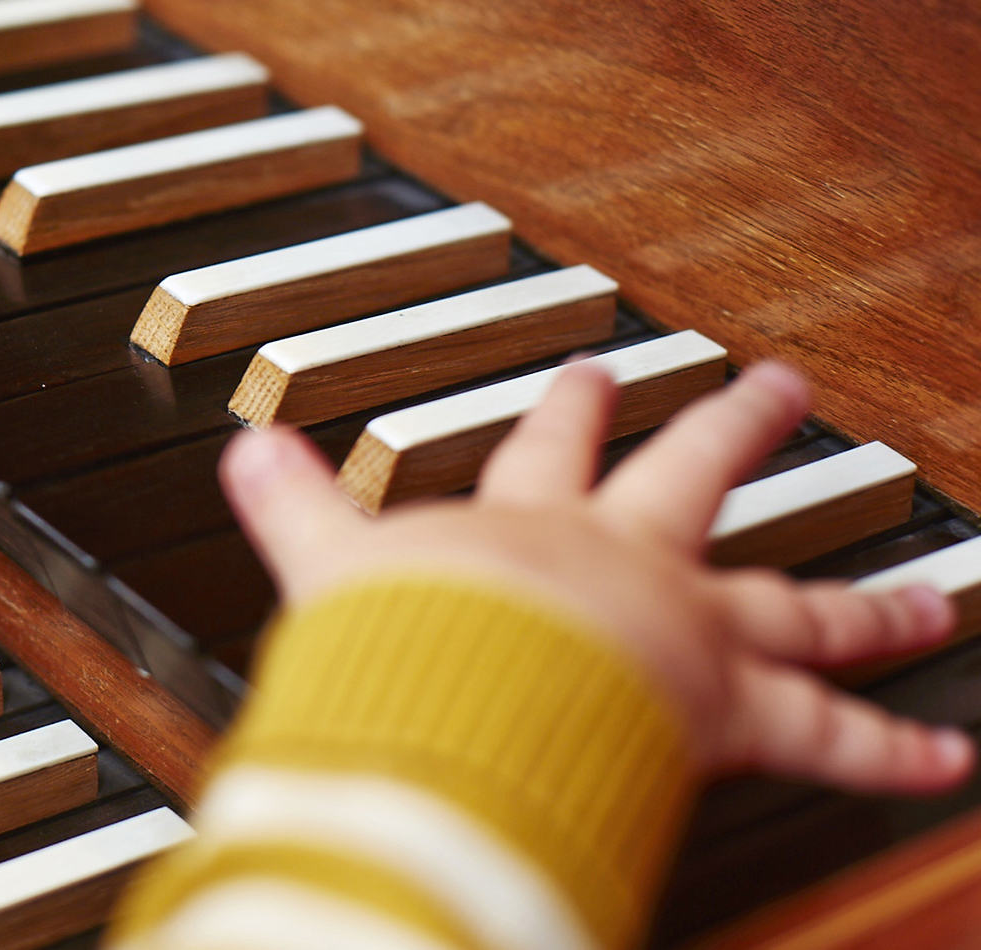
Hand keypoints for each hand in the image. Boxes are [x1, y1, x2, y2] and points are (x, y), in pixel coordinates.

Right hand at [221, 361, 972, 794]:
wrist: (466, 692)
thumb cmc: (412, 637)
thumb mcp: (336, 563)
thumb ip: (295, 507)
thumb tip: (243, 450)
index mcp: (533, 529)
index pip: (553, 454)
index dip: (572, 413)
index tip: (594, 375)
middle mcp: (629, 563)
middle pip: (697, 482)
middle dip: (736, 430)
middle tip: (779, 387)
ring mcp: (692, 631)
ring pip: (800, 605)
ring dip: (867, 598)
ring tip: (926, 594)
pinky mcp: (731, 709)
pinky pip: (834, 734)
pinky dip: (895, 748)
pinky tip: (951, 752)